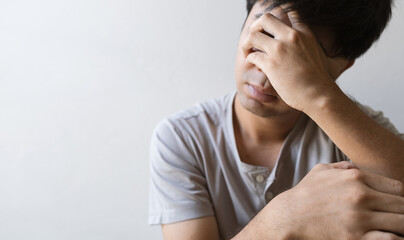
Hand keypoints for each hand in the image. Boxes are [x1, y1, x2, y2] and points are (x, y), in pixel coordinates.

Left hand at [242, 10, 347, 111]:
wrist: (318, 95)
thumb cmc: (324, 82)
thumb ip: (340, 57)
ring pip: (253, 35)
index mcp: (304, 33)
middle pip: (265, 18)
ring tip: (249, 52)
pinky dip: (250, 59)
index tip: (270, 30)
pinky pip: (252, 55)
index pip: (287, 14)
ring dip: (248, 43)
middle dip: (256, 27)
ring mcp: (279, 49)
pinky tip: (253, 64)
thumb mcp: (334, 63)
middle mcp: (291, 37)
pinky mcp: (270, 64)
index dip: (276, 20)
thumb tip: (351, 59)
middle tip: (255, 38)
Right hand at [255, 161, 403, 238]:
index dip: (400, 198)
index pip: (397, 187)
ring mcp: (359, 218)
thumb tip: (355, 167)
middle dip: (401, 212)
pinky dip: (393, 238)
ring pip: (401, 223)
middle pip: (402, 205)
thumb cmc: (304, 194)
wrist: (288, 217)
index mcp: (355, 177)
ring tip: (392, 228)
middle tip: (395, 217)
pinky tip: (386, 236)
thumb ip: (342, 167)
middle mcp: (361, 195)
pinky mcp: (355, 238)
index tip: (395, 205)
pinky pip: (390, 239)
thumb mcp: (321, 171)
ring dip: (400, 226)